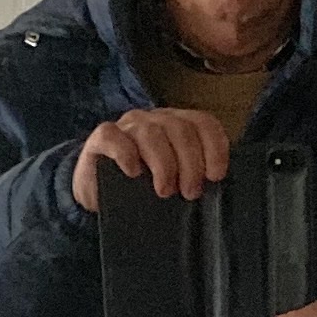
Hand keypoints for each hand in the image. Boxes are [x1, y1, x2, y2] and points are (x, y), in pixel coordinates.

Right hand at [72, 107, 229, 211]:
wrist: (101, 196)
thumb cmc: (144, 188)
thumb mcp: (175, 181)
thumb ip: (194, 175)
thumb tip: (214, 185)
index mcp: (178, 125)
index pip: (203, 123)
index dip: (214, 147)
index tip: (215, 175)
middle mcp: (154, 120)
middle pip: (180, 129)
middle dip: (190, 163)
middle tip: (190, 192)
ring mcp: (127, 126)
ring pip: (151, 133)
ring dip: (163, 164)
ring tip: (164, 191)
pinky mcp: (101, 138)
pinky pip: (114, 137)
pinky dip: (126, 155)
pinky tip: (133, 174)